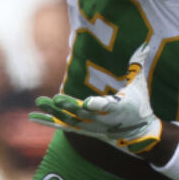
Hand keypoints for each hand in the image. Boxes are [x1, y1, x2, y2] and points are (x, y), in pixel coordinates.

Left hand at [29, 42, 162, 153]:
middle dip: (68, 106)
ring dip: (54, 112)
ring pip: (69, 120)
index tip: (87, 103)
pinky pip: (63, 126)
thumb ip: (137, 65)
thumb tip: (144, 45)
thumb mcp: (139, 86)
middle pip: (83, 113)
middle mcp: (102, 119)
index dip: (96, 105)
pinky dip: (48, 122)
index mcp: (119, 108)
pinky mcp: (83, 129)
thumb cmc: (139, 106)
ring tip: (39, 102)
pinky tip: (33, 117)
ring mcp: (91, 126)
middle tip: (54, 99)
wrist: (138, 134)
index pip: (107, 106)